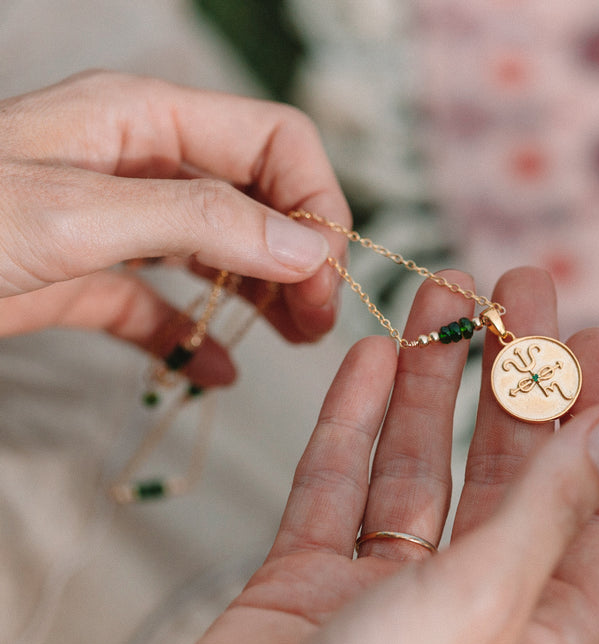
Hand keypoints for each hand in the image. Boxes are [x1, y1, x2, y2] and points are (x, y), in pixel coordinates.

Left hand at [0, 71, 349, 384]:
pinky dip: (190, 337)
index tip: (324, 272)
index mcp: (145, 120)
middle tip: (315, 321)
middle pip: (257, 197)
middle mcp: (140, 164)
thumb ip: (202, 222)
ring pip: (219, 248)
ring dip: (261, 293)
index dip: (314, 201)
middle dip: (298, 254)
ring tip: (291, 340)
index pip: (274, 141)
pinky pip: (159, 303)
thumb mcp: (78, 214)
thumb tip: (309, 245)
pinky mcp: (86, 277)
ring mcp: (115, 222)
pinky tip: (210, 373)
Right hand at [157, 267, 598, 643]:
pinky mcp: (303, 591)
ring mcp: (383, 598)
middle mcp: (470, 610)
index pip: (595, 507)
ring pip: (417, 469)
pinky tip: (370, 360)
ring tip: (443, 295)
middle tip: (518, 287)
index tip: (595, 339)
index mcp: (539, 632)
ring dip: (430, 383)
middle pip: (506, 471)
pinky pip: (334, 490)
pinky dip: (351, 425)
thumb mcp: (484, 602)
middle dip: (513, 376)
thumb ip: (547, 511)